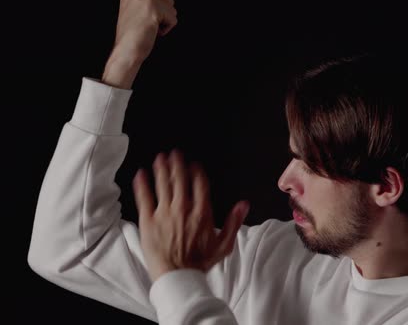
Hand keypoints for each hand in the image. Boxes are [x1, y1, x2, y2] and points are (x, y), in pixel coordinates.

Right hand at [102, 0, 176, 88]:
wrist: (125, 51)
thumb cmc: (133, 33)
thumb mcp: (137, 7)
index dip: (158, 5)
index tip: (146, 15)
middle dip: (163, 12)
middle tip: (147, 21)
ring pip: (171, 5)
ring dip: (165, 20)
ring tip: (149, 26)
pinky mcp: (152, 9)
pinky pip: (173, 18)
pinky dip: (167, 28)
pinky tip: (152, 31)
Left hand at [132, 149, 249, 282]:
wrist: (177, 276)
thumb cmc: (199, 262)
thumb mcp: (224, 244)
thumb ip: (234, 222)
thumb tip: (243, 205)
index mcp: (202, 212)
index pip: (200, 184)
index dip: (196, 172)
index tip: (194, 165)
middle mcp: (183, 208)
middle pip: (180, 179)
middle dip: (177, 164)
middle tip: (174, 153)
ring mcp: (164, 213)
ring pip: (163, 184)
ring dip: (161, 169)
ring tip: (160, 158)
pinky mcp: (148, 220)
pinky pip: (144, 197)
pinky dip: (142, 184)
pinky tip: (141, 174)